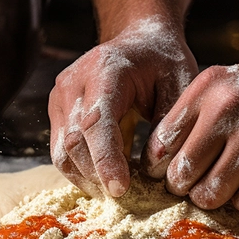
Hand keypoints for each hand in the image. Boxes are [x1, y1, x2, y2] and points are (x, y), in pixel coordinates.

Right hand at [48, 16, 196, 196]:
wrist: (139, 39)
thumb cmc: (163, 61)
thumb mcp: (181, 84)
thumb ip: (169, 124)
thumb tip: (155, 167)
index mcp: (106, 70)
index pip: (96, 121)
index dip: (105, 159)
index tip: (120, 189)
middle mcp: (73, 83)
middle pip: (74, 142)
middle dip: (99, 176)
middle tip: (129, 198)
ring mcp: (60, 97)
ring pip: (62, 153)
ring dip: (88, 179)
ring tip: (119, 191)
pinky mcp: (57, 111)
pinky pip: (62, 152)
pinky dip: (83, 171)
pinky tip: (107, 178)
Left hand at [141, 45, 238, 213]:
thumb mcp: (233, 83)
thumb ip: (197, 114)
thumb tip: (161, 160)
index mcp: (209, 87)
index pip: (161, 141)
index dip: (161, 166)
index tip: (171, 174)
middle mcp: (226, 109)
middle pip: (181, 174)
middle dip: (188, 188)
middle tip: (203, 185)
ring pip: (210, 194)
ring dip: (219, 198)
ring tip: (235, 183)